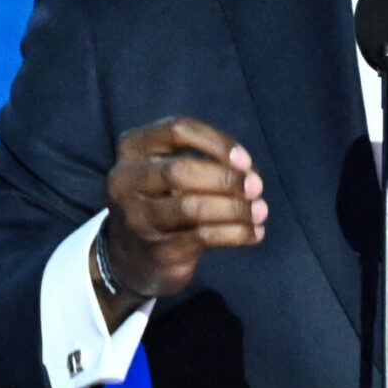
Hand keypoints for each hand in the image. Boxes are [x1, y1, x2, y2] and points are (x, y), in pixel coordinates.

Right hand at [94, 116, 265, 322]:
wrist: (132, 256)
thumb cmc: (164, 200)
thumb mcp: (172, 171)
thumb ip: (205, 162)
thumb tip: (250, 175)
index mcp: (132, 148)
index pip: (177, 130)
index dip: (217, 142)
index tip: (245, 161)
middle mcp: (125, 181)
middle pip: (180, 170)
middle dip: (225, 178)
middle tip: (257, 187)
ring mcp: (137, 219)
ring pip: (190, 207)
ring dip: (235, 208)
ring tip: (261, 211)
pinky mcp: (155, 251)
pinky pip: (201, 238)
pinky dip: (235, 234)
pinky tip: (254, 233)